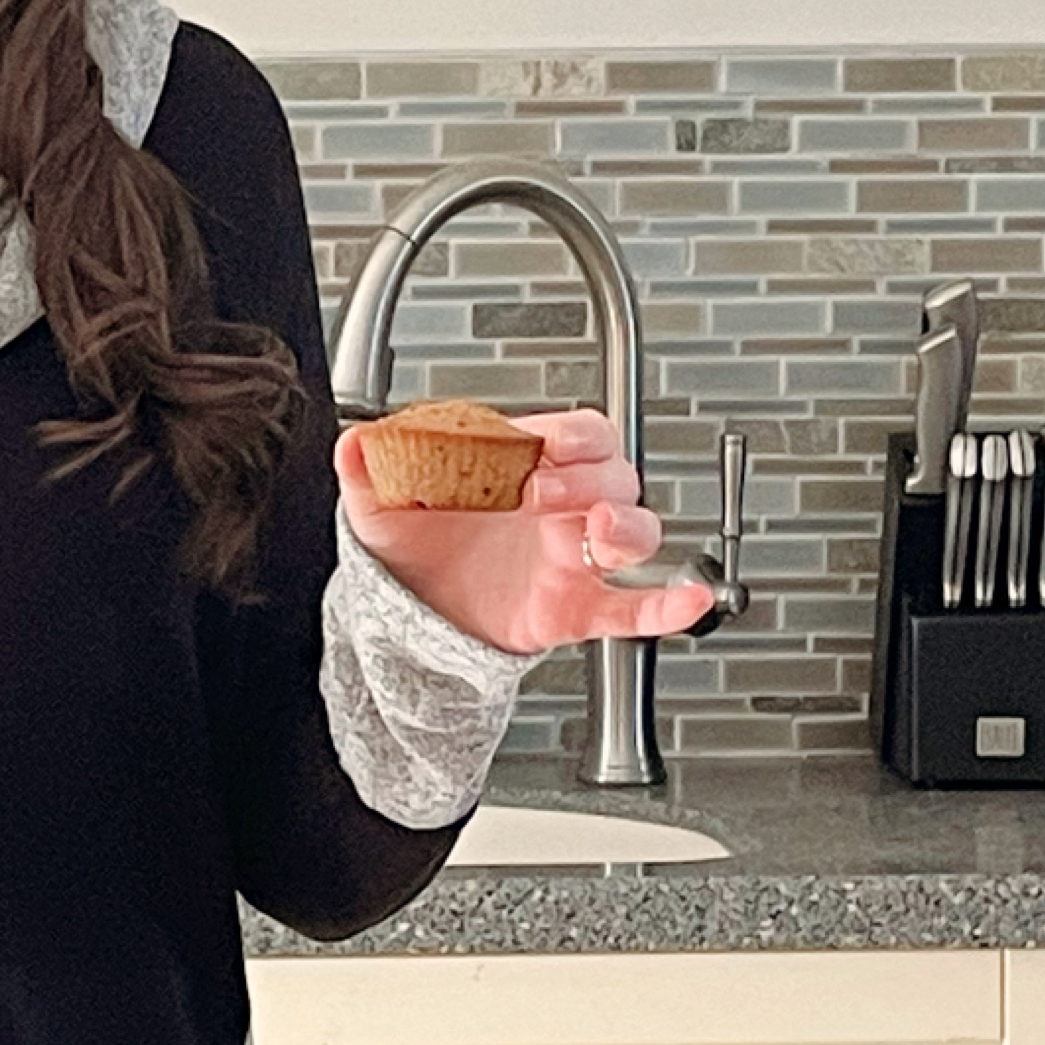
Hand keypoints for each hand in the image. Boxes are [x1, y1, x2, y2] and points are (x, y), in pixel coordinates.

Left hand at [339, 404, 715, 653]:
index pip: (573, 432)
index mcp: (526, 466)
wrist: (415, 613)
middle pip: (613, 472)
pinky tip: (687, 601)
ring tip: (597, 536)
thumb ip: (370, 468)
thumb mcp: (381, 502)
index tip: (537, 448)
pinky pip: (636, 605)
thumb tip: (357, 442)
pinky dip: (668, 606)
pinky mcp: (579, 606)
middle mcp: (561, 506)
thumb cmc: (414, 542)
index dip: (565, 436)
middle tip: (540, 494)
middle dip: (586, 478)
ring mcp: (576, 555)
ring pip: (635, 529)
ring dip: (628, 527)